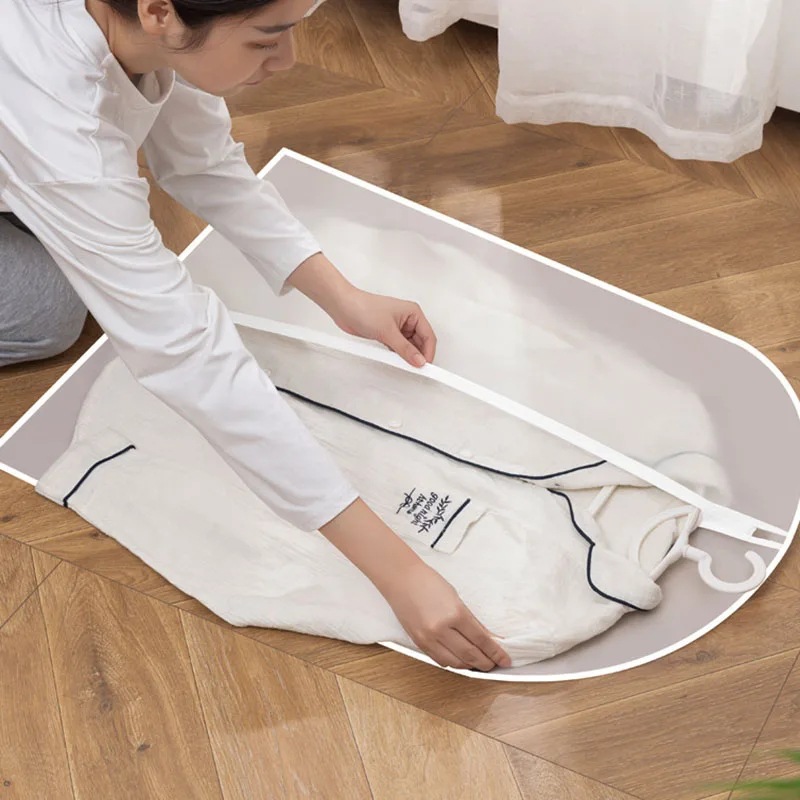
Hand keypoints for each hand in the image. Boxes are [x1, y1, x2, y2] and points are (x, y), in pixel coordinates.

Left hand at [287, 253, 436, 367]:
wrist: (343, 307)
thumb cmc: (363, 308)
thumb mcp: (387, 331)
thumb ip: (404, 349)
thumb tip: (418, 360)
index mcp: (413, 313)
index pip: (428, 336)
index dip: (428, 352)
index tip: (426, 366)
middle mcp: (408, 320)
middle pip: (420, 343)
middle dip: (418, 356)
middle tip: (415, 369)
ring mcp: (397, 328)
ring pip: (409, 347)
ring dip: (406, 356)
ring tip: (402, 364)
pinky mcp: (387, 334)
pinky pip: (398, 348)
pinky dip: (397, 355)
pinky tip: (394, 360)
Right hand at [381, 561, 511, 670]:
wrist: (402, 579)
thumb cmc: (428, 582)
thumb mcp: (457, 598)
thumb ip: (472, 621)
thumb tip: (489, 638)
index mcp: (455, 614)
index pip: (481, 640)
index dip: (495, 652)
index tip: (505, 659)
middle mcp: (442, 629)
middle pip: (470, 655)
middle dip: (486, 662)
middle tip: (495, 663)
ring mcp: (429, 638)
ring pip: (456, 663)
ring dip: (470, 665)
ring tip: (479, 663)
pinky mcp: (419, 643)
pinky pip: (440, 660)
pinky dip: (453, 663)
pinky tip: (460, 660)